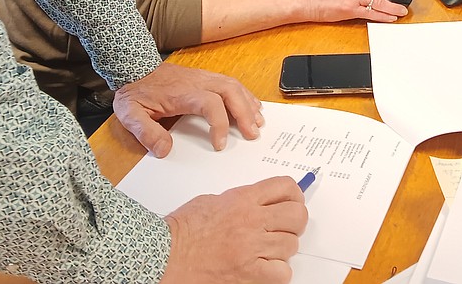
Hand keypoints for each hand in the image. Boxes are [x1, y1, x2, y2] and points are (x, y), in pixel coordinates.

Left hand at [114, 62, 263, 155]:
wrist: (134, 67)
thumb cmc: (134, 92)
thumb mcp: (130, 114)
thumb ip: (146, 132)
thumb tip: (164, 150)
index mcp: (182, 93)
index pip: (210, 104)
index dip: (220, 124)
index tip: (219, 145)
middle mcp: (197, 82)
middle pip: (230, 91)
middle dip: (245, 112)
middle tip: (253, 134)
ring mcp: (203, 77)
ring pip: (233, 85)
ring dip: (248, 103)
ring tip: (258, 122)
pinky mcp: (205, 76)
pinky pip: (230, 82)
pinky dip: (244, 94)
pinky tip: (251, 106)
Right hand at [159, 176, 306, 283]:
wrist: (164, 256)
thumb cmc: (182, 230)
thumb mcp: (213, 201)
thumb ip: (242, 200)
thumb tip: (264, 203)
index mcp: (242, 199)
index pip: (285, 187)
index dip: (295, 194)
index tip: (294, 200)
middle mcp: (251, 221)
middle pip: (297, 215)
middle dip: (295, 221)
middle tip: (286, 226)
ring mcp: (251, 248)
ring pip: (291, 245)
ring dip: (283, 248)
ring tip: (267, 249)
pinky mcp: (249, 274)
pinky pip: (282, 272)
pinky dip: (277, 272)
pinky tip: (264, 267)